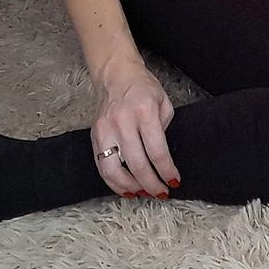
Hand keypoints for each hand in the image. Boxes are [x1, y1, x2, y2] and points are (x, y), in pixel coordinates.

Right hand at [90, 62, 181, 198]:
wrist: (116, 75)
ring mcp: (105, 130)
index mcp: (145, 111)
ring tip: (144, 193)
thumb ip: (164, 128)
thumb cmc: (143, 88)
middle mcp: (123, 121)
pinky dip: (114, 182)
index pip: (157, 150)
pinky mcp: (94, 136)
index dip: (166, 171)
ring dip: (131, 187)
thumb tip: (161, 158)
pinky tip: (126, 188)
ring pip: (114, 171)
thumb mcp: (163, 101)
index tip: (174, 181)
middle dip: (151, 184)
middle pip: (137, 164)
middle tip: (161, 192)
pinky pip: (102, 167)